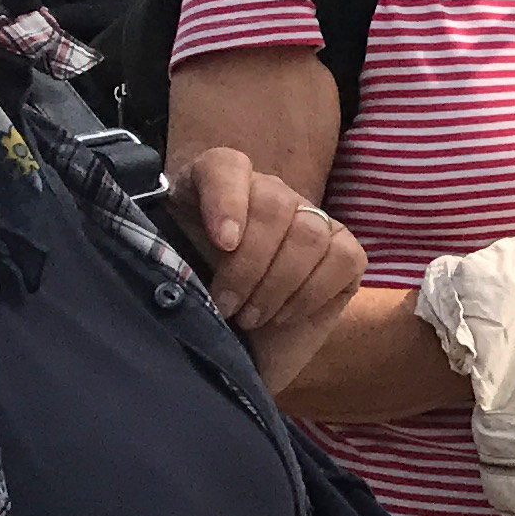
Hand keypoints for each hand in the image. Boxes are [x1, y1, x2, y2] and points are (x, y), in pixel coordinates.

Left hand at [175, 145, 365, 388]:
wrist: (236, 349)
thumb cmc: (197, 308)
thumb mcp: (168, 278)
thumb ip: (169, 256)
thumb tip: (179, 259)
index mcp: (215, 189)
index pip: (226, 166)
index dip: (226, 199)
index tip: (223, 243)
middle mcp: (269, 195)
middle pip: (274, 203)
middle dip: (249, 264)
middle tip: (227, 305)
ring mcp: (313, 220)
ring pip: (310, 234)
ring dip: (277, 285)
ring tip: (251, 317)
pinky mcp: (345, 252)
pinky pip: (343, 258)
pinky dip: (311, 293)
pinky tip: (284, 315)